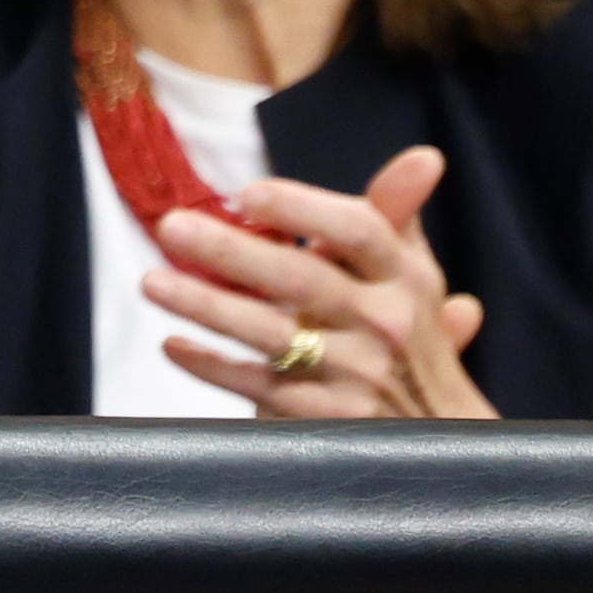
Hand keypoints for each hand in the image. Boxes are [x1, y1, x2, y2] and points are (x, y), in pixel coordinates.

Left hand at [142, 146, 499, 419]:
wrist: (441, 437)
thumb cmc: (409, 335)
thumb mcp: (411, 275)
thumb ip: (396, 213)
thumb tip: (424, 155)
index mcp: (404, 279)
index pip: (360, 232)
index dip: (305, 209)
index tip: (247, 194)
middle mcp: (384, 325)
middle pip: (303, 280)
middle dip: (234, 252)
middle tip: (171, 225)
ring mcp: (355, 375)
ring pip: (271, 334)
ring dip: (206, 306)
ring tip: (151, 281)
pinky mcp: (324, 419)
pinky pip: (258, 386)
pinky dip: (212, 366)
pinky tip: (173, 344)